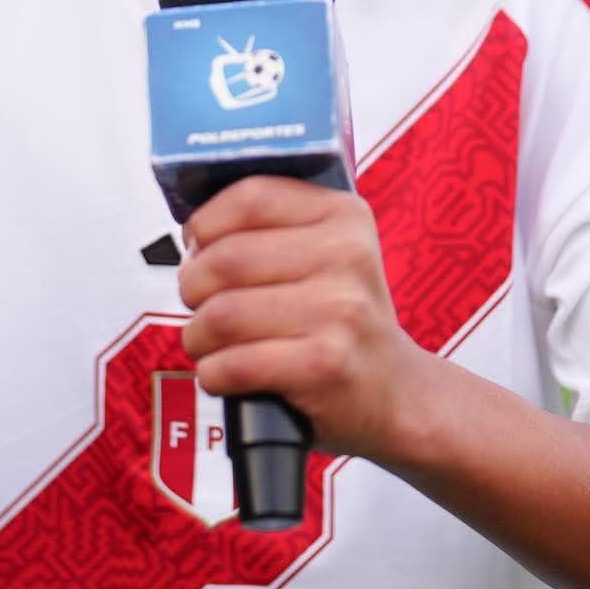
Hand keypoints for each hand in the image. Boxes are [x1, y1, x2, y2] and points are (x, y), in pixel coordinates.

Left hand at [178, 175, 420, 459]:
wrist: (395, 392)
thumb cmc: (342, 319)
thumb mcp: (328, 253)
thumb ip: (269, 228)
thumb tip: (194, 232)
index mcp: (344, 215)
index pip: (251, 196)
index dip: (207, 222)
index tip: (198, 244)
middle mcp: (348, 256)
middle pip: (226, 258)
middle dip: (194, 286)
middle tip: (199, 302)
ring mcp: (341, 311)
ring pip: (222, 313)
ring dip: (198, 335)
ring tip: (208, 341)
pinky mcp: (325, 365)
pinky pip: (234, 364)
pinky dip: (213, 372)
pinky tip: (225, 372)